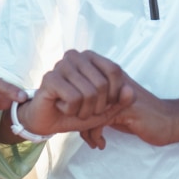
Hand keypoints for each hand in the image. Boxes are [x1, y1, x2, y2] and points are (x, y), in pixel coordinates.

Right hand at [15, 50, 133, 141]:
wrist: (48, 122)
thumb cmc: (76, 111)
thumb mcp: (104, 109)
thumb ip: (121, 100)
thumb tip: (130, 91)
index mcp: (89, 57)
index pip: (114, 70)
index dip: (115, 93)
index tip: (104, 105)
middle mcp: (75, 56)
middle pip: (102, 84)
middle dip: (97, 107)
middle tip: (84, 110)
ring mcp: (61, 65)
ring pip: (88, 93)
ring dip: (83, 111)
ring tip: (72, 109)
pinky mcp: (50, 78)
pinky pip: (73, 98)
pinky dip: (71, 110)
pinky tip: (61, 107)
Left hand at [80, 72, 174, 148]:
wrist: (168, 122)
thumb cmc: (141, 117)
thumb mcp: (115, 111)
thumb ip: (98, 109)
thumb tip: (75, 118)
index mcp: (108, 80)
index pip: (80, 89)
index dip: (76, 108)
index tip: (79, 124)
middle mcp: (110, 83)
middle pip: (81, 100)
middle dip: (78, 120)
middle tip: (84, 136)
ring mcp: (116, 95)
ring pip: (87, 110)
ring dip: (86, 130)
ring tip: (92, 141)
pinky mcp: (123, 109)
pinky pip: (98, 122)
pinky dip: (95, 136)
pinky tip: (101, 144)